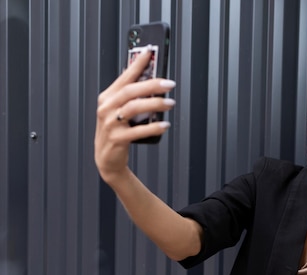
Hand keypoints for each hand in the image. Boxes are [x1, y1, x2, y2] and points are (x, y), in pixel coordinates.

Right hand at [94, 48, 175, 183]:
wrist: (107, 158)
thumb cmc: (116, 132)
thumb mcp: (120, 111)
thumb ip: (131, 97)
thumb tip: (152, 80)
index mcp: (107, 97)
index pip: (124, 77)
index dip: (137, 64)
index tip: (149, 53)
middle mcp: (106, 108)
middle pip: (130, 91)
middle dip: (151, 84)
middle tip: (169, 84)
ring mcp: (110, 124)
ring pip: (133, 108)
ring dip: (154, 104)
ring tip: (170, 103)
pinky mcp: (117, 139)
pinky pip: (138, 131)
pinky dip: (153, 127)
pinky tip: (165, 124)